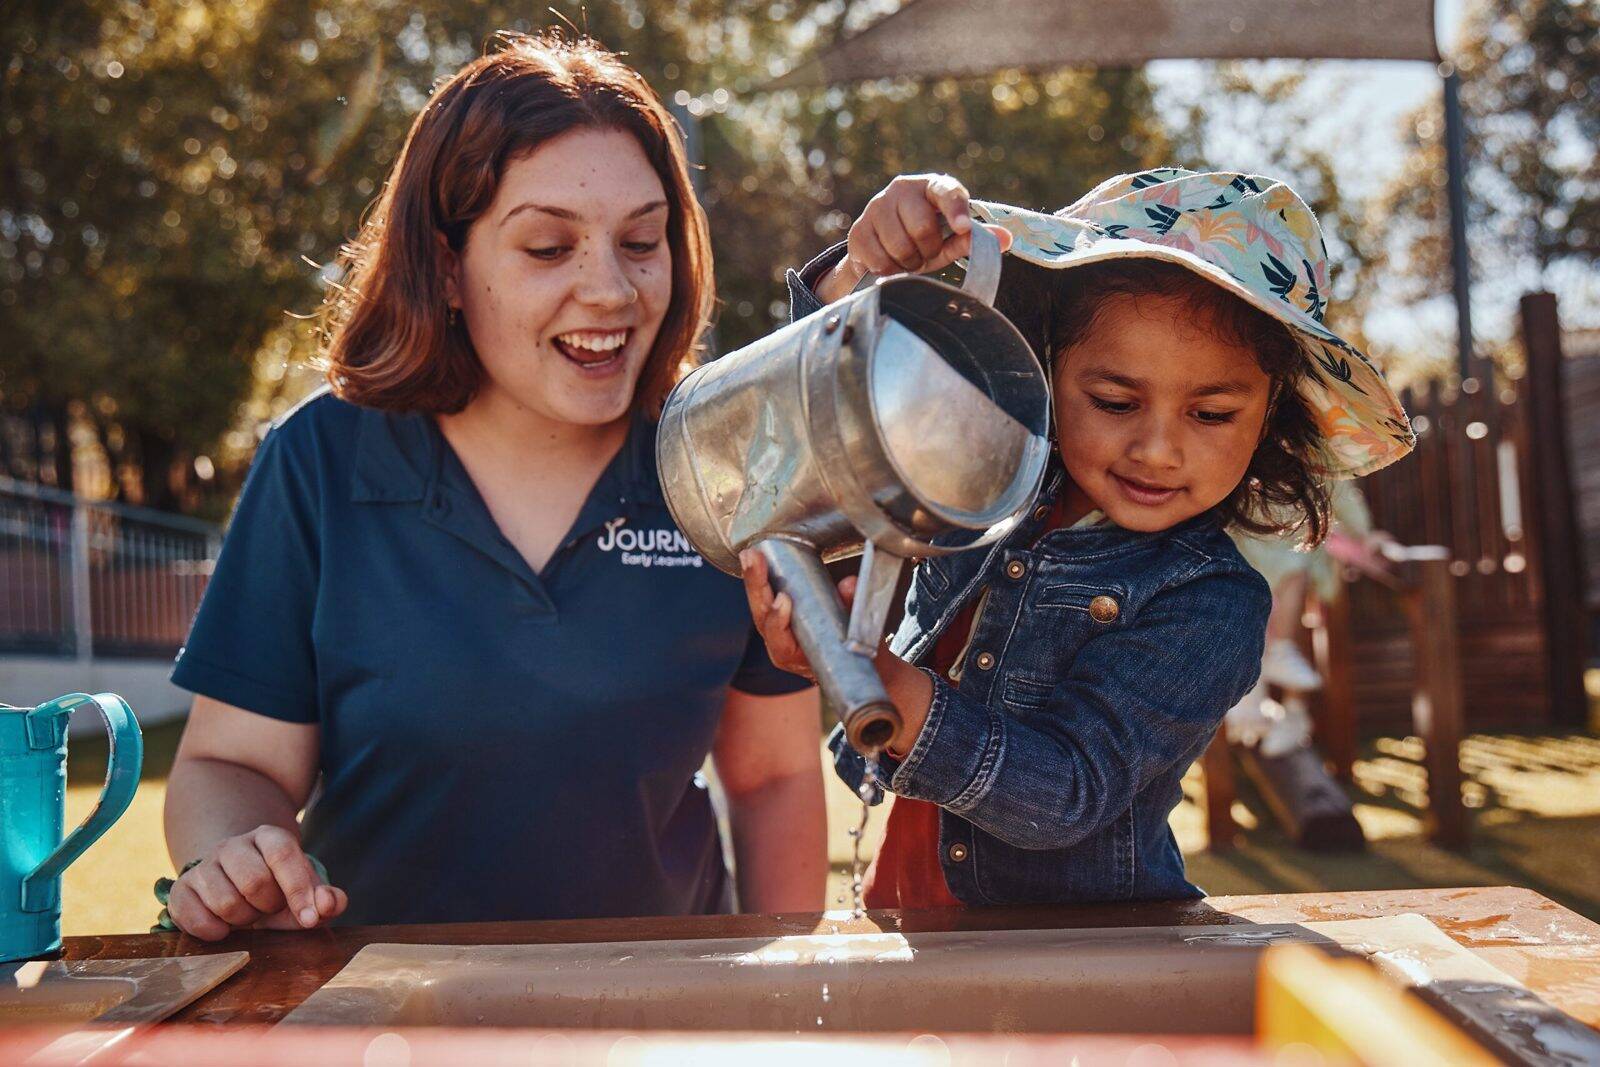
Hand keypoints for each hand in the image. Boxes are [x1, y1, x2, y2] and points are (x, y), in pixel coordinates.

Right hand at [165, 825, 347, 940]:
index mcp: (268, 837)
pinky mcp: (181, 889)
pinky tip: (225, 928)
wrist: (236, 889)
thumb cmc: (278, 892)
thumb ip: (326, 899)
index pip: (283, 854)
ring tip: (248, 913)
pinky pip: (194, 917)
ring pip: (224, 902)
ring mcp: (203, 865)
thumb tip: (328, 904)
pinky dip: (214, 931)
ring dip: (243, 920)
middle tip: (269, 908)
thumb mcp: (306, 894)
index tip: (310, 919)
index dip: (298, 889)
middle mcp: (233, 845)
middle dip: (268, 906)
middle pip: (254, 881)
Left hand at [739, 549, 856, 680]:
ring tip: (751, 555)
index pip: (781, 643)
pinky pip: (762, 598)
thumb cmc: (851, 653)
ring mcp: (775, 631)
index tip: (784, 599)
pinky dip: (759, 578)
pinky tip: (754, 557)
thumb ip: (851, 610)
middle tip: (754, 560)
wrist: (848, 659)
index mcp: (797, 659)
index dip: (779, 622)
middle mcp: (781, 645)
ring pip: (759, 606)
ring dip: (754, 579)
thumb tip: (850, 584)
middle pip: (762, 617)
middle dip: (757, 586)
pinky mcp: (775, 616)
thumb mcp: (857, 635)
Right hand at [815, 173, 1014, 302]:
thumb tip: (1006, 238)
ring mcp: (876, 206)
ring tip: (908, 258)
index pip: (947, 191)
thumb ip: (974, 239)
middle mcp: (902, 188)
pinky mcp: (858, 229)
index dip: (956, 210)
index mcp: (931, 186)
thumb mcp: (950, 241)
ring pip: (900, 246)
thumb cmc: (925, 241)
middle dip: (928, 249)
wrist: (880, 250)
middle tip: (926, 252)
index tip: (964, 228)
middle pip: (922, 227)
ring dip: (908, 262)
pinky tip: (890, 263)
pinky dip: (889, 270)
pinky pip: (879, 259)